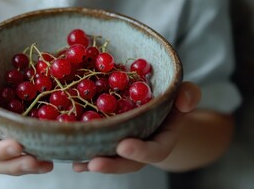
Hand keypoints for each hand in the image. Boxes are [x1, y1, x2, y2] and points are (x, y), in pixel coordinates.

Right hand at [0, 72, 52, 174]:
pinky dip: (38, 162)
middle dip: (16, 164)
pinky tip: (53, 158)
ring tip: (47, 164)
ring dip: (30, 167)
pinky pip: (24, 158)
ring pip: (12, 165)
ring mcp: (1, 148)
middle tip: (34, 161)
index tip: (16, 146)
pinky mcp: (16, 146)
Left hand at [73, 81, 200, 172]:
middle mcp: (141, 148)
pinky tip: (72, 159)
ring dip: (93, 163)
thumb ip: (188, 95)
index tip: (124, 146)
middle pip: (128, 162)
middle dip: (112, 164)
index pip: (154, 150)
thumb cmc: (170, 102)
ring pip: (110, 158)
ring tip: (79, 163)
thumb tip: (183, 100)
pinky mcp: (110, 142)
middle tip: (95, 163)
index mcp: (161, 140)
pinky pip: (98, 150)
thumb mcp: (182, 95)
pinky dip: (84, 156)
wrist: (156, 108)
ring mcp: (124, 147)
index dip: (140, 152)